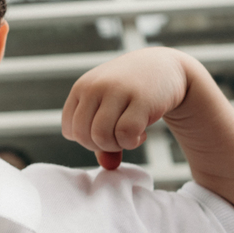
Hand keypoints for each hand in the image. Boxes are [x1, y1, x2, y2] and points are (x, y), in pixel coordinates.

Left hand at [61, 48, 191, 169]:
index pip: (69, 129)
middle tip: (119, 138)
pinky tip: (142, 134)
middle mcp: (95, 87)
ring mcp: (117, 91)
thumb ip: (101, 138)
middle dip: (100, 146)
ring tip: (130, 136)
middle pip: (83, 136)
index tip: (105, 133)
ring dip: (117, 145)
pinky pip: (125, 134)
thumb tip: (108, 166)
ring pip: (101, 137)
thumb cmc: (130, 92)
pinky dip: (132, 142)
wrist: (164, 66)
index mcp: (81, 88)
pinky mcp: (141, 99)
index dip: (86, 140)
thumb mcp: (109, 109)